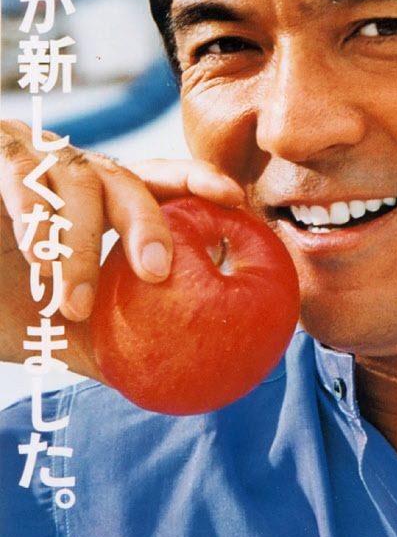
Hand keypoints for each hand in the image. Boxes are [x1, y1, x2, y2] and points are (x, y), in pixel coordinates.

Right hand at [0, 119, 243, 381]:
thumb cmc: (0, 297)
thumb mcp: (61, 327)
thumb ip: (114, 342)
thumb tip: (174, 378)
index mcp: (99, 202)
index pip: (156, 181)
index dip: (195, 181)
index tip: (233, 199)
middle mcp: (71, 173)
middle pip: (126, 180)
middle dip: (147, 223)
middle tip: (158, 271)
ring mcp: (31, 158)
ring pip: (77, 181)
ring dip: (79, 246)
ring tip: (72, 304)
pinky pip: (21, 174)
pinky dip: (37, 219)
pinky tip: (38, 260)